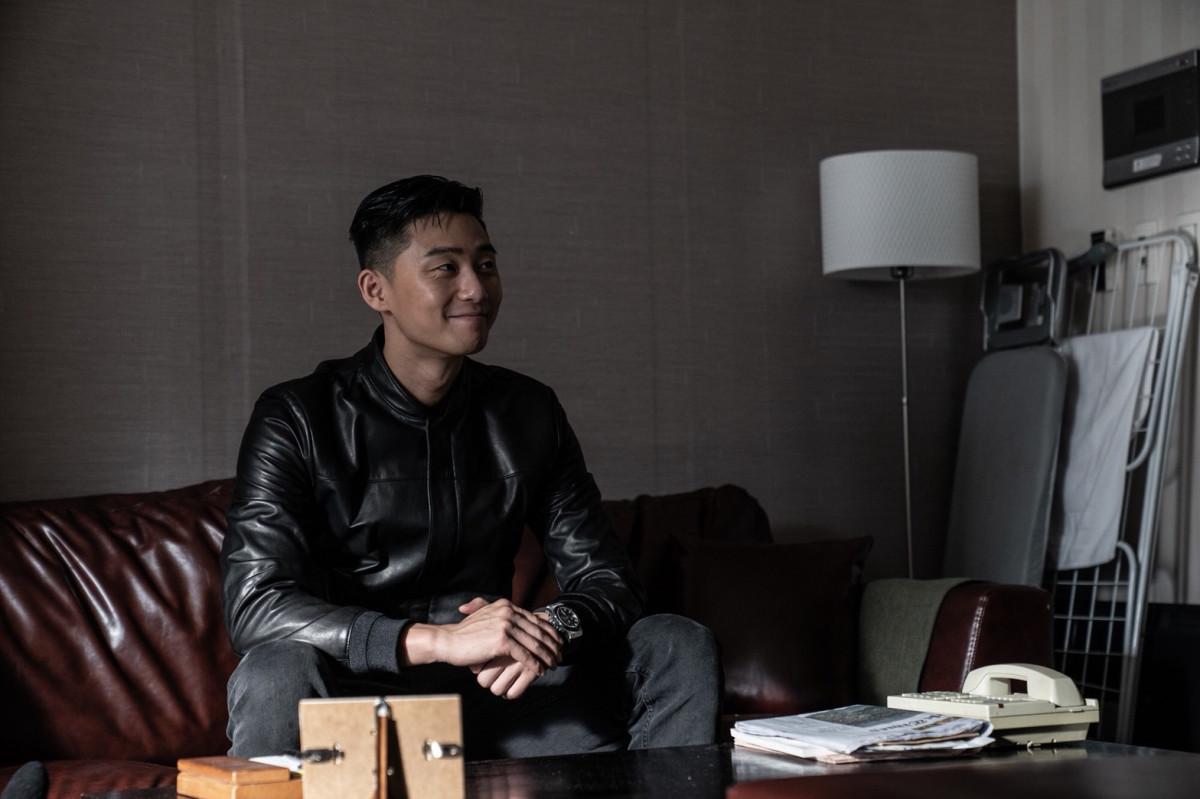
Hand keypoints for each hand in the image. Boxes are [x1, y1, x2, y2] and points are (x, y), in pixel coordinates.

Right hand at [400, 598, 562, 699]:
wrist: (448, 641)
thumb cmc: (466, 634)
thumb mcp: (486, 617)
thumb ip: (502, 615)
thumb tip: (519, 620)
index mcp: (506, 605)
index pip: (535, 618)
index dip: (549, 631)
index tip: (558, 642)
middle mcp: (508, 612)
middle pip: (538, 631)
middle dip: (552, 645)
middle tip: (560, 655)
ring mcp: (505, 625)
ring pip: (534, 644)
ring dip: (546, 656)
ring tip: (553, 665)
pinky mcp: (502, 641)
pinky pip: (524, 655)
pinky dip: (534, 664)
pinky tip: (540, 671)